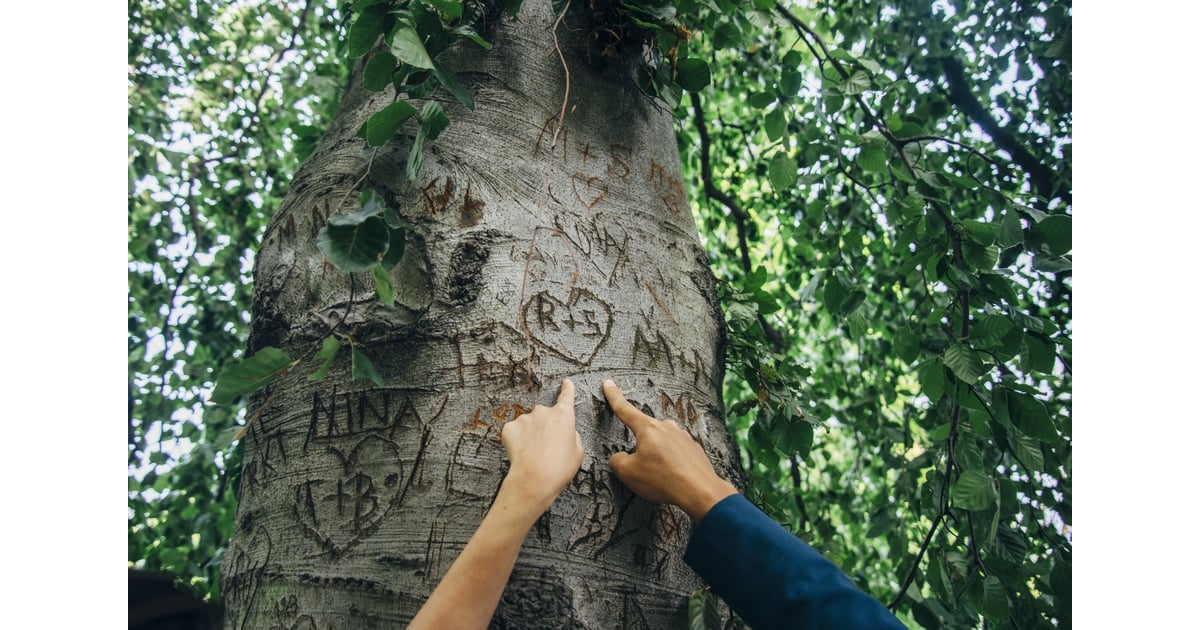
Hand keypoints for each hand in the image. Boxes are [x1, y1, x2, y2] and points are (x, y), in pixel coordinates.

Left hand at [500, 378, 583, 512]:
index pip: (567, 396)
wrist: (534, 479)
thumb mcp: (578, 452)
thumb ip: (572, 436)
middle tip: (547, 448)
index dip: (567, 389)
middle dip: (545, 428)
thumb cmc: (559, 468)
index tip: (566, 382)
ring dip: (531, 435)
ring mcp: (525, 418)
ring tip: (534, 455)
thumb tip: (566, 433)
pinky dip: (517, 441)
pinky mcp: (509, 427)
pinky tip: (522, 454)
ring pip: (529, 424)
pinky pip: (515, 432)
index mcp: (563, 415)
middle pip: (545, 416)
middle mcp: (543, 411)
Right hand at [603, 379, 736, 521]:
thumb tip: (620, 458)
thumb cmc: (664, 480)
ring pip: (661, 445)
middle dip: (641, 450)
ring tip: (662, 478)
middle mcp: (666, 427)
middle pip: (645, 433)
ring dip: (658, 458)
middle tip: (644, 472)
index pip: (625, 409)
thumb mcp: (628, 473)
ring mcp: (682, 436)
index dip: (614, 397)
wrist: (700, 491)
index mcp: (648, 428)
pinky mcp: (694, 448)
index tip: (609, 384)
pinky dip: (672, 465)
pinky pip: (676, 454)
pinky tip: (674, 478)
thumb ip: (617, 461)